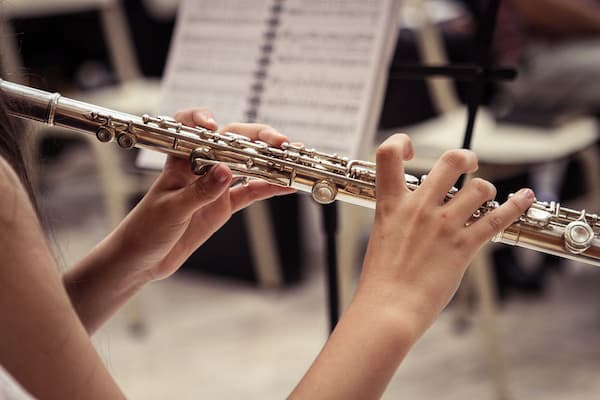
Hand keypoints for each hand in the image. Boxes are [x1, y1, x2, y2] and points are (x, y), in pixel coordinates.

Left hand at [113, 109, 294, 280]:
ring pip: (247, 165)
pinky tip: (286, 185)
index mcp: (181, 161)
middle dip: (258, 138)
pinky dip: (269, 188)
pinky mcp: (223, 205)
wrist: (142, 260)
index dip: (203, 121)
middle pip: (232, 142)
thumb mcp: (172, 210)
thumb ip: (199, 191)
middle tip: (280, 143)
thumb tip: (226, 171)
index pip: (192, 128)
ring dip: (269, 161)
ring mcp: (215, 185)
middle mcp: (201, 167)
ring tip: (292, 159)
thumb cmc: (145, 230)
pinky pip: (250, 192)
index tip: (215, 127)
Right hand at [356, 134, 534, 337]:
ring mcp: (443, 225)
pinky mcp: (463, 246)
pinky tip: (524, 196)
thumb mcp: (382, 235)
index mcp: (391, 203)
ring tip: (482, 198)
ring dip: (485, 190)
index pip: (388, 153)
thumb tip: (415, 209)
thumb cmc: (382, 278)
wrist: (388, 307)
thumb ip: (399, 216)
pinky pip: (496, 218)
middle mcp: (419, 207)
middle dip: (465, 157)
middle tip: (468, 163)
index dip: (401, 142)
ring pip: (479, 187)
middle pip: (451, 161)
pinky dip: (515, 205)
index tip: (411, 151)